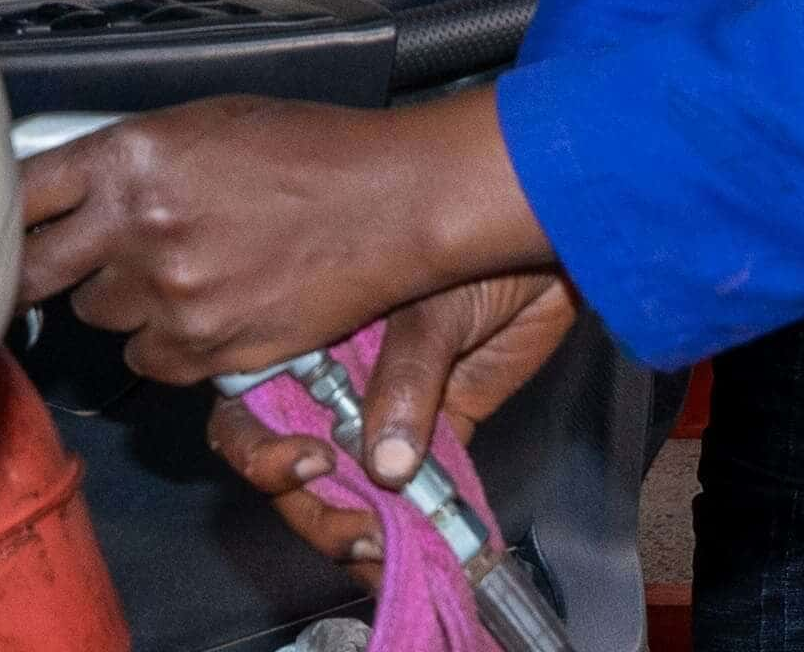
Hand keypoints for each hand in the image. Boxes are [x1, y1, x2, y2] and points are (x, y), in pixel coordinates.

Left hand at [17, 94, 547, 391]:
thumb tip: (66, 189)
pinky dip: (164, 343)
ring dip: (121, 302)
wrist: (389, 203)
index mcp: (129, 157)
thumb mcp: (203, 123)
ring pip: (99, 318)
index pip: (20, 196)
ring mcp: (169, 296)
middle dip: (38, 275)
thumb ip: (127, 159)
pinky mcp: (205, 349)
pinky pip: (148, 360)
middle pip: (35, 273)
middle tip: (51, 274)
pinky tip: (203, 309)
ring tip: (174, 273)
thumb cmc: (305, 149)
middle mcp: (136, 228)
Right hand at [197, 273, 579, 568]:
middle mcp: (331, 380)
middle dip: (312, 508)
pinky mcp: (435, 435)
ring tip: (384, 549)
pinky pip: (408, 496)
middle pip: (290, 463)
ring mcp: (380, 413)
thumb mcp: (430, 303)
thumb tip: (384, 465)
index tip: (309, 464)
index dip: (260, 448)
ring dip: (353, 529)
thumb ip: (403, 376)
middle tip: (358, 529)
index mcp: (303, 335)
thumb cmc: (481, 248)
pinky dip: (406, 532)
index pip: (250, 405)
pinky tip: (409, 557)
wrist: (553, 246)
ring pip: (344, 490)